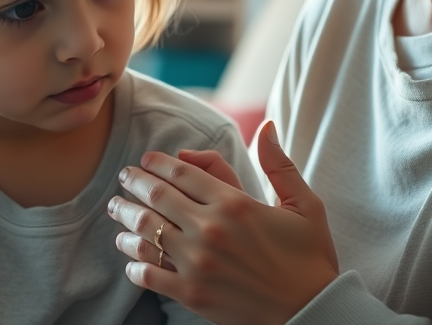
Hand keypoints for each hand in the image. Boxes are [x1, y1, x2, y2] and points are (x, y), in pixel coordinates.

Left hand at [108, 120, 338, 324]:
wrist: (312, 313)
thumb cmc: (310, 257)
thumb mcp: (304, 204)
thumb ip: (279, 164)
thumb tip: (267, 126)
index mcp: (235, 203)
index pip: (183, 172)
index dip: (158, 162)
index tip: (146, 159)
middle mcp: (211, 229)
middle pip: (157, 196)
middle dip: (134, 182)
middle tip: (124, 177)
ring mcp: (198, 263)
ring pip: (147, 232)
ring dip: (127, 218)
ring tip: (118, 210)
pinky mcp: (192, 294)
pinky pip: (150, 273)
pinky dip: (135, 262)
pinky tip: (131, 256)